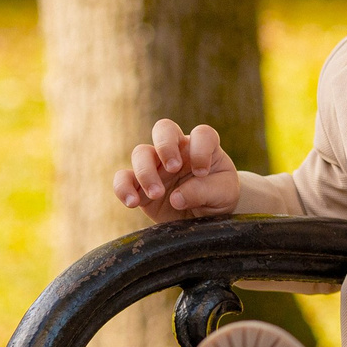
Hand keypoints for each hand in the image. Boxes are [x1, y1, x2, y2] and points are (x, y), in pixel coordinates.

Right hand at [114, 119, 239, 221]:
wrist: (206, 216)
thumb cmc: (219, 197)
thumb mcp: (223, 194)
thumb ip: (204, 191)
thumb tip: (176, 197)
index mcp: (202, 146)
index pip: (202, 134)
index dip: (201, 150)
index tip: (202, 173)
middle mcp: (177, 150)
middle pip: (163, 129)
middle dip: (165, 146)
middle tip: (173, 168)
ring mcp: (157, 166)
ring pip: (141, 153)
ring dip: (146, 172)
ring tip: (157, 194)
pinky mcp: (140, 185)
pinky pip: (123, 179)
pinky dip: (123, 188)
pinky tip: (132, 202)